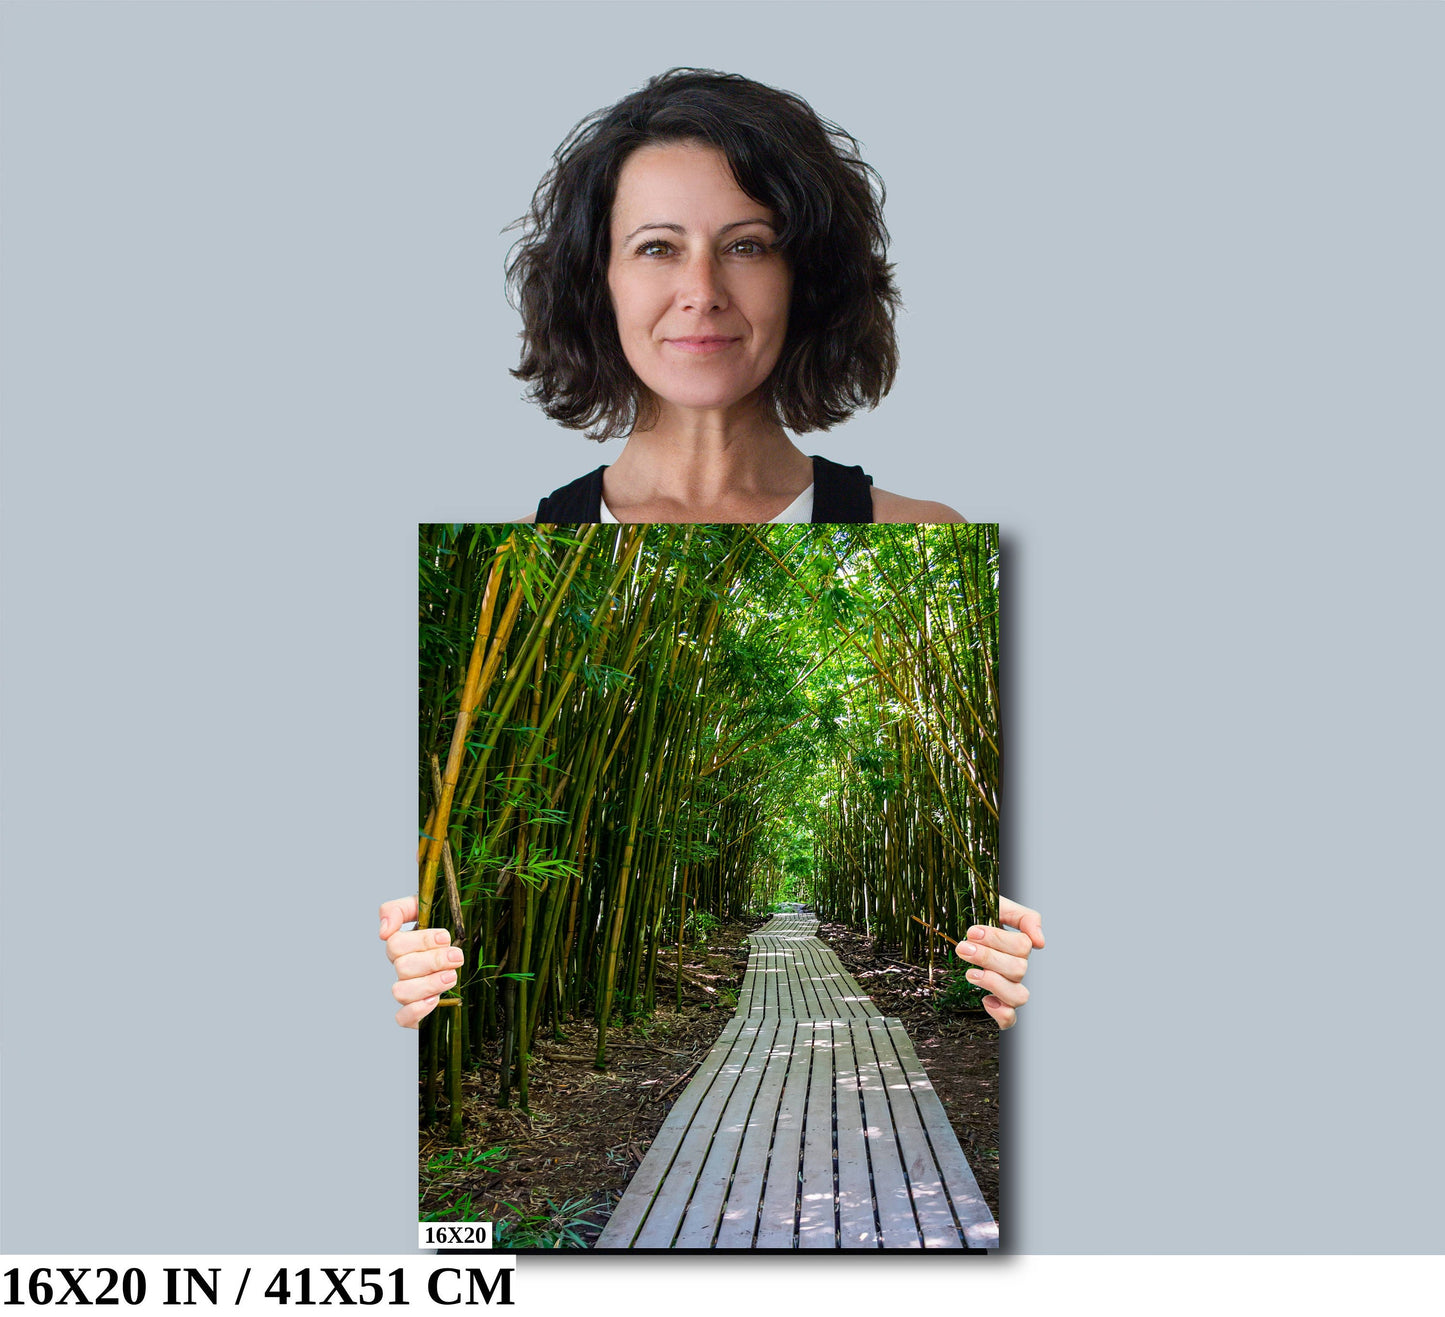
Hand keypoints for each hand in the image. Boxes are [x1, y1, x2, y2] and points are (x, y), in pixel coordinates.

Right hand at [379, 895, 464, 1028]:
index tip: (445, 937)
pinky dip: (417, 1011)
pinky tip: (435, 1000)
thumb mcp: (427, 908)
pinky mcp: (416, 1013)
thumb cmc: (447, 929)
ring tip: (451, 976)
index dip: (421, 941)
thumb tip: (384, 930)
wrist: (471, 950)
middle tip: (456, 957)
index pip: (395, 944)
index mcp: (403, 946)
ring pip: (401, 992)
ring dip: (428, 984)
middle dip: (433, 961)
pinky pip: (402, 1018)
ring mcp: (408, 990)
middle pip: (403, 967)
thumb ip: (401, 909)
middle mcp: (402, 969)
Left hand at [955, 895, 1044, 1029]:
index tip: (972, 932)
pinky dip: (1001, 1013)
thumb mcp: (997, 906)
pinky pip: (1009, 1019)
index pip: (1022, 947)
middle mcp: (1015, 969)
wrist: (949, 928)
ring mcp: (1007, 988)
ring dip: (994, 983)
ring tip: (969, 973)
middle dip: (988, 958)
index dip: (998, 940)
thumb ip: (1024, 917)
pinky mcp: (995, 1005)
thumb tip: (1040, 941)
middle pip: (1018, 969)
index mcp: (1017, 947)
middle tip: (963, 948)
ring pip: (1019, 996)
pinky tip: (985, 1000)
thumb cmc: (974, 918)